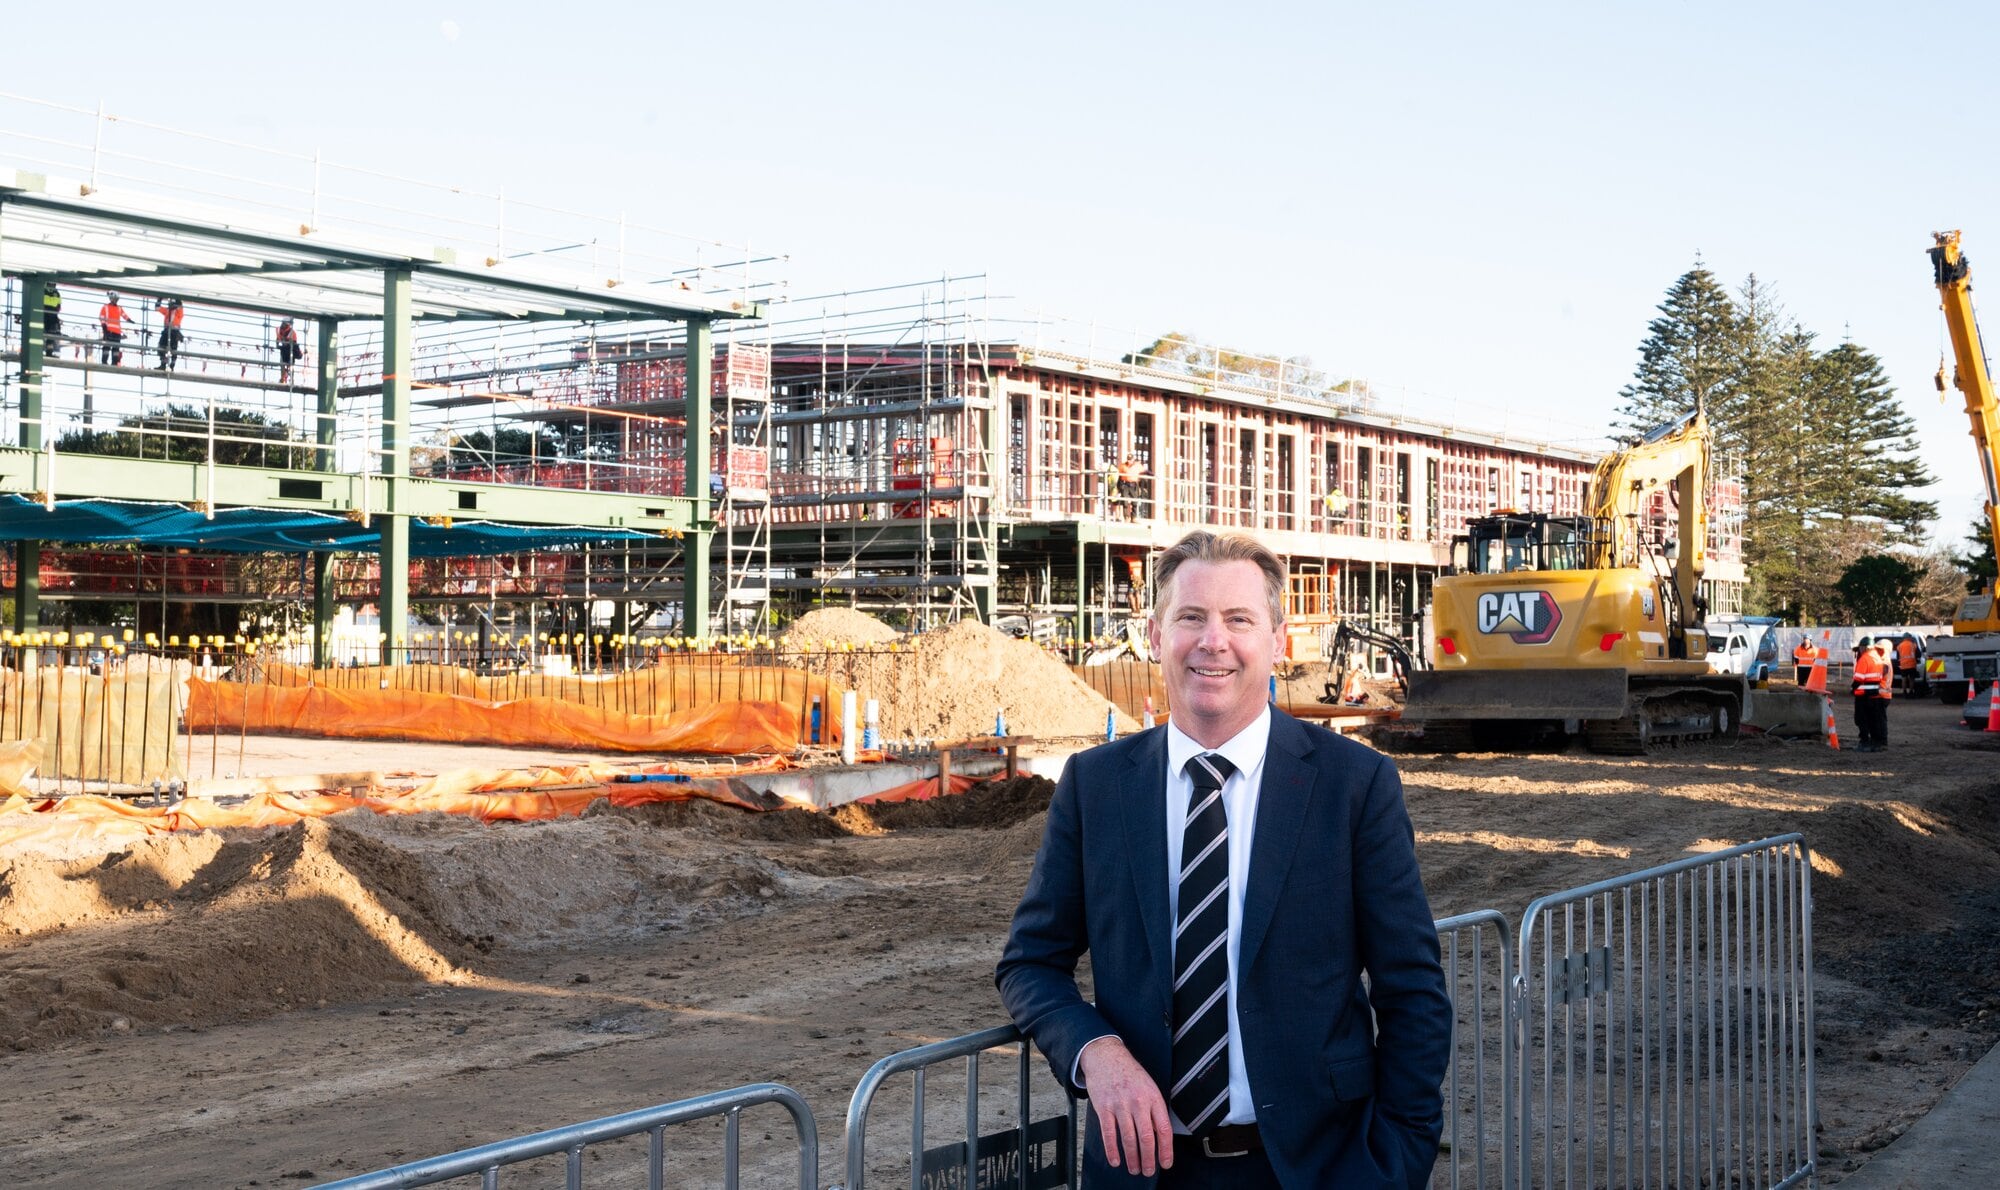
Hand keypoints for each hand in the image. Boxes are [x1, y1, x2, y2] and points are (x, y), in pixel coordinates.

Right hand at [1077, 1036, 1173, 1174]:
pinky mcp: (1104, 1107)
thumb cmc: (1130, 1073)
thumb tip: (1160, 1136)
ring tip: (1134, 1169)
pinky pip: (1108, 1134)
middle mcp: (1138, 1102)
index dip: (1166, 1150)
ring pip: (1128, 1138)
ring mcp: (1120, 1105)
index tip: (1166, 1163)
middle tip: (1149, 1171)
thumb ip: (1155, 1109)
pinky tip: (1115, 1160)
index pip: (1163, 1129)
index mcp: (1153, 1098)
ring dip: (1132, 1158)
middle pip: (1146, 1137)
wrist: (1106, 1056)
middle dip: (1149, 1159)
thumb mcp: (1149, 1087)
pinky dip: (1112, 1150)